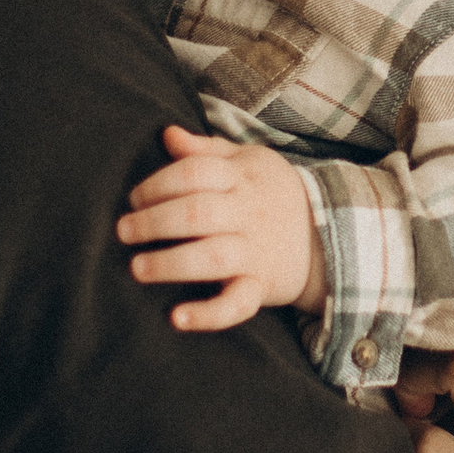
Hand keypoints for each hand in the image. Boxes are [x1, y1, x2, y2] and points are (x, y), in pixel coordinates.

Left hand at [118, 126, 327, 331]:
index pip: (196, 174)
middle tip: (124, 232)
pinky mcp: (261, 287)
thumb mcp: (248, 161)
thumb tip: (168, 134)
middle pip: (197, 213)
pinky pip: (238, 304)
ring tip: (137, 268)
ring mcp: (256, 252)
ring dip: (171, 264)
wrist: (330, 233)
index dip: (158, 184)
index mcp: (242, 179)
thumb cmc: (273, 193)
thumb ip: (206, 150)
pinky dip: (209, 315)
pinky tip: (178, 318)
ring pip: (212, 258)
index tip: (135, 199)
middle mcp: (248, 214)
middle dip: (154, 222)